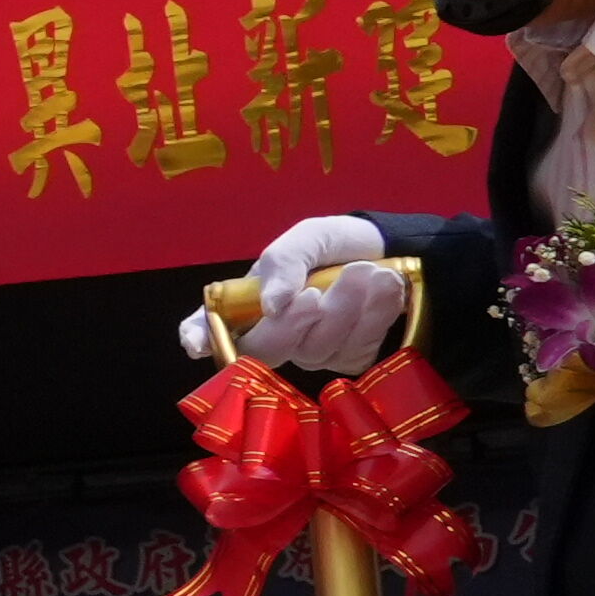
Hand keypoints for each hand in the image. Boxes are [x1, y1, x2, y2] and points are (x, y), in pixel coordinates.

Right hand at [192, 212, 409, 374]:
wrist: (399, 252)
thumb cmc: (341, 244)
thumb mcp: (310, 238)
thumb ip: (285, 263)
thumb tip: (270, 305)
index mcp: (253, 299)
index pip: (212, 324)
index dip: (199, 336)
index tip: (195, 343)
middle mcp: (277, 332)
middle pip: (265, 350)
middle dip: (294, 322)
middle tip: (318, 292)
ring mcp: (313, 350)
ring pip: (318, 349)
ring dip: (348, 306)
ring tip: (369, 271)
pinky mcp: (350, 358)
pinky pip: (356, 349)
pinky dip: (374, 316)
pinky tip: (383, 290)